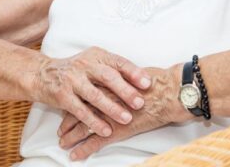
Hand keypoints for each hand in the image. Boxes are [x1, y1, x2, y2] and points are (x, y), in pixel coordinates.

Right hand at [32, 46, 152, 137]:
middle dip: (125, 91)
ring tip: (126, 118)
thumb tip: (144, 79)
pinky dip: (94, 122)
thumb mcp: (94, 62)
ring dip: (112, 108)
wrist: (42, 74)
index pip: (118, 62)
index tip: (147, 83)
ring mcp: (72, 80)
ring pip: (95, 96)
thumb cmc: (76, 70)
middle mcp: (84, 65)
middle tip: (140, 102)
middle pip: (108, 77)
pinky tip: (105, 130)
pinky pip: (81, 111)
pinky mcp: (62, 96)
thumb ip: (113, 69)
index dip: (133, 72)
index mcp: (96, 55)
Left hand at [57, 65, 189, 160]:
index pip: (84, 94)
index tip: (66, 109)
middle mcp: (103, 99)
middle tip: (60, 130)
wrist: (169, 94)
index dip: (74, 103)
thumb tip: (118, 78)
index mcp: (106, 84)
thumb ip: (122, 77)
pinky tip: (75, 155)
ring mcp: (108, 115)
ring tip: (64, 143)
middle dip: (68, 122)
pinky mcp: (117, 130)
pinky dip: (84, 149)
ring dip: (72, 137)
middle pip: (79, 111)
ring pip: (83, 127)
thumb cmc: (157, 83)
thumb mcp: (135, 74)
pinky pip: (95, 142)